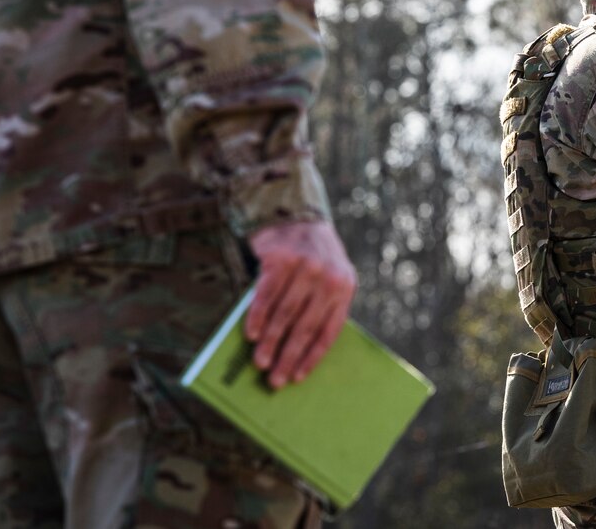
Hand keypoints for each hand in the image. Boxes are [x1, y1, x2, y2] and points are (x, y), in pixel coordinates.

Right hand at [245, 220, 356, 388]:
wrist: (294, 214)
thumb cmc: (311, 257)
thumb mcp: (328, 278)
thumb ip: (319, 307)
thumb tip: (293, 353)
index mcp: (344, 288)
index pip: (329, 331)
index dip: (312, 357)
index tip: (297, 378)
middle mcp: (329, 277)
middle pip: (305, 327)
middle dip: (288, 356)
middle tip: (275, 380)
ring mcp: (306, 267)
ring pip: (284, 314)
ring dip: (271, 343)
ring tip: (260, 363)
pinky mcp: (282, 259)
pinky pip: (266, 296)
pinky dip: (257, 318)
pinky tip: (251, 335)